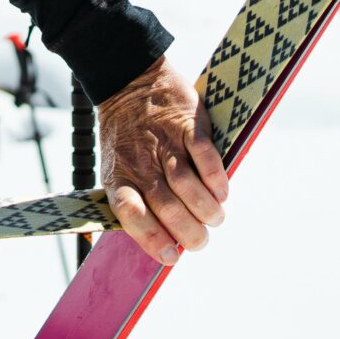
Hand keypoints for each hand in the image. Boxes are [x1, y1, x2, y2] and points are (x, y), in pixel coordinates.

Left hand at [98, 56, 228, 265]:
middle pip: (166, 206)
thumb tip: (159, 243)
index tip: (170, 256)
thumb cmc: (126, 138)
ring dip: (206, 209)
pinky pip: (204, 156)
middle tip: (201, 241)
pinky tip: (222, 192)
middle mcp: (141, 163)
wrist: (129, 82)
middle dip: (188, 232)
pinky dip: (216, 178)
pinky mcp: (187, 123)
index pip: (131, 215)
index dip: (151, 238)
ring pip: (187, 184)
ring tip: (214, 218)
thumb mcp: (117, 168)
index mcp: (120, 178)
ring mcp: (165, 143)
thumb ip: (134, 200)